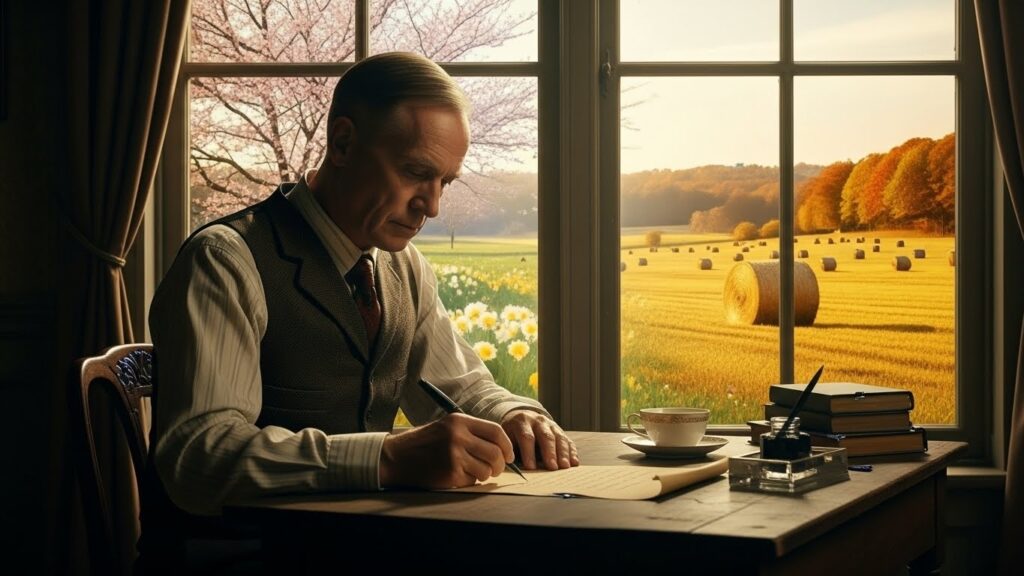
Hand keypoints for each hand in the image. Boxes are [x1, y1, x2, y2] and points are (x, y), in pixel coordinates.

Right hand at [379, 413, 514, 488]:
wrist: (398, 457)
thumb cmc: (426, 443)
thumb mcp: (448, 427)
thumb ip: (473, 433)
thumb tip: (503, 449)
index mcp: (460, 421)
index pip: (496, 432)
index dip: (507, 446)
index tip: (509, 455)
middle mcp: (458, 436)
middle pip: (495, 453)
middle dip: (500, 465)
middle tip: (496, 469)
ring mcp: (454, 455)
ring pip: (487, 470)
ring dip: (484, 475)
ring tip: (473, 472)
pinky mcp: (450, 473)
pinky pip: (472, 480)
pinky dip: (469, 481)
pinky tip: (456, 475)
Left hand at [500, 410, 579, 469]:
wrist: (521, 416)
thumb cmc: (512, 433)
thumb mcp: (507, 437)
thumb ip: (510, 450)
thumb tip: (514, 469)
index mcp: (522, 422)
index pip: (527, 437)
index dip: (529, 453)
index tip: (531, 468)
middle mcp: (538, 421)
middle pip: (546, 437)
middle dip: (549, 453)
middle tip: (552, 468)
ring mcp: (551, 424)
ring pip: (559, 437)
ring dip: (563, 453)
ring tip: (565, 467)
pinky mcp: (560, 431)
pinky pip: (568, 440)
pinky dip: (572, 452)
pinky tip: (574, 463)